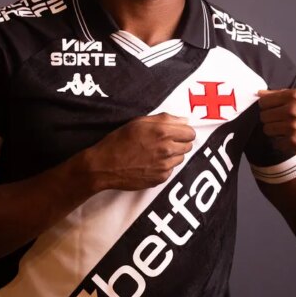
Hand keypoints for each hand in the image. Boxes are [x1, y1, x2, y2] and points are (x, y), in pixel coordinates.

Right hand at [82, 113, 196, 191]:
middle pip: (188, 146)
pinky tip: (149, 163)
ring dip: (172, 155)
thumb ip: (165, 119)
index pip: (190, 132)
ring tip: (154, 153)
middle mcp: (167, 149)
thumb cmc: (119, 141)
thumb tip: (184, 120)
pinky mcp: (161, 178)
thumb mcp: (139, 122)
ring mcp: (165, 165)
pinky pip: (171, 170)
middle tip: (163, 142)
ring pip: (181, 158)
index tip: (176, 132)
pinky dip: (164, 166)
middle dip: (179, 143)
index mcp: (162, 131)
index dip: (183, 131)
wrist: (104, 165)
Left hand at [257, 89, 295, 163]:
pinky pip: (276, 143)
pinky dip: (284, 144)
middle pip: (264, 116)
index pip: (264, 101)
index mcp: (295, 96)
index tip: (275, 111)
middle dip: (271, 120)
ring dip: (276, 132)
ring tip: (290, 131)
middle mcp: (292, 110)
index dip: (267, 107)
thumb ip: (283, 94)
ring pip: (267, 129)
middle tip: (284, 123)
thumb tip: (260, 93)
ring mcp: (292, 127)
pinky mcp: (293, 142)